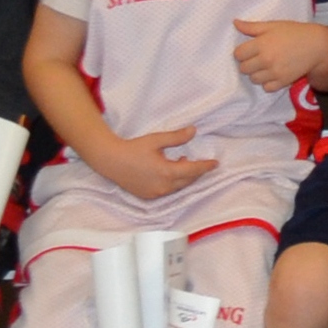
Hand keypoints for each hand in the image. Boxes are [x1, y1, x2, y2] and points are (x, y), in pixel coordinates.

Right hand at [91, 124, 208, 202]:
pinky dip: (174, 183)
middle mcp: (163, 186)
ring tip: (183, 162)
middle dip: (197, 172)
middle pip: (187, 181)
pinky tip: (170, 171)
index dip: (205, 167)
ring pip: (178, 187)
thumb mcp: (156, 140)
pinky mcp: (148, 196)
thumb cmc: (133, 148)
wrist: (111, 161)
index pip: (193, 170)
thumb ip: (176, 137)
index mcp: (167, 172)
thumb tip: (193, 131)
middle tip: (203, 163)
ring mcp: (155, 193)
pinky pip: (167, 191)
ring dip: (185, 177)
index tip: (216, 163)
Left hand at [232, 16, 327, 89]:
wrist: (317, 46)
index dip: (242, 52)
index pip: (238, 54)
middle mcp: (266, 59)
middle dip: (248, 63)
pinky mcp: (283, 82)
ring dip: (257, 73)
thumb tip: (235, 23)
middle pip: (243, 68)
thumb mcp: (273, 25)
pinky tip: (273, 74)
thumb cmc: (294, 33)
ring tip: (266, 66)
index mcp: (262, 44)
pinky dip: (268, 83)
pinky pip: (266, 88)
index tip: (249, 49)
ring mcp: (275, 72)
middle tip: (258, 58)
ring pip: (254, 79)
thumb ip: (252, 27)